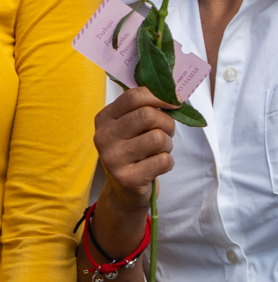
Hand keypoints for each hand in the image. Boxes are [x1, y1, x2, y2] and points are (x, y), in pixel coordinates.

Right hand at [94, 87, 175, 213]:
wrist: (124, 190)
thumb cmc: (134, 151)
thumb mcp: (130, 126)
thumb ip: (144, 107)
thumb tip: (176, 91)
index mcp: (104, 118)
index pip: (134, 96)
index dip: (160, 96)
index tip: (174, 103)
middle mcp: (103, 137)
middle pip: (148, 116)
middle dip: (167, 123)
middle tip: (166, 132)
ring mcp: (112, 158)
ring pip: (158, 138)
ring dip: (167, 144)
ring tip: (159, 150)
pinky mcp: (127, 178)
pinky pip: (163, 160)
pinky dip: (167, 162)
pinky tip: (156, 166)